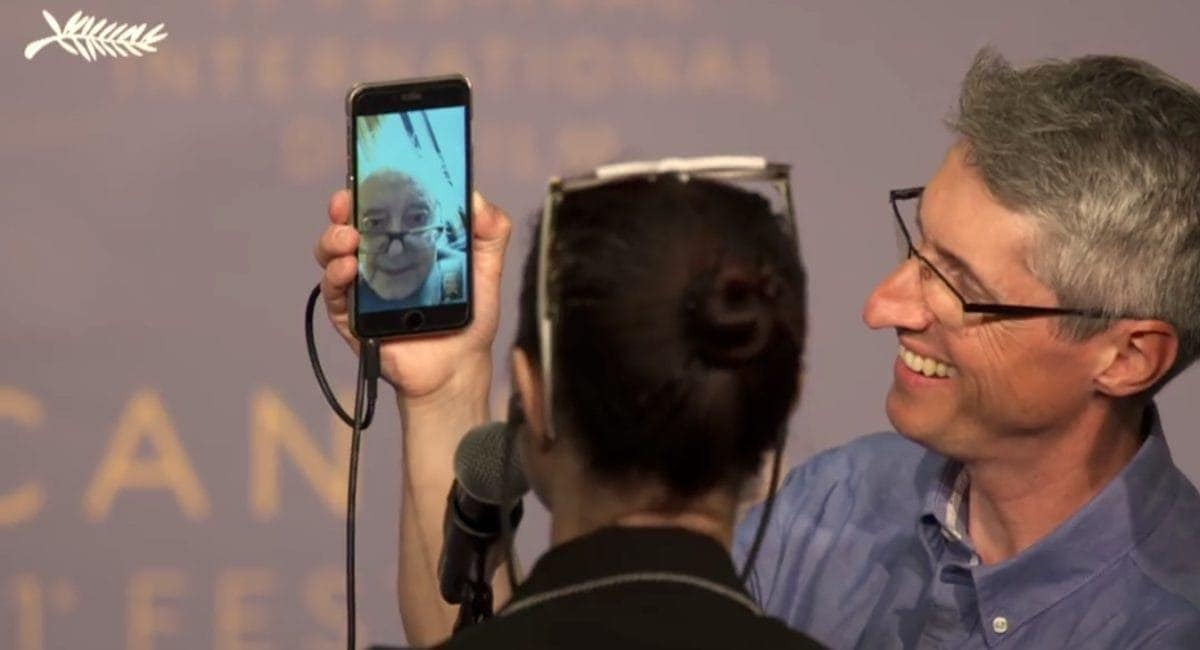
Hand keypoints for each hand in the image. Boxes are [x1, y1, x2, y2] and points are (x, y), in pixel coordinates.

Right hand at [314, 189, 511, 399]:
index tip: (370, 169)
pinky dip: (335, 277)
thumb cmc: (469, 315)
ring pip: (332, 254)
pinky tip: (348, 270)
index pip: (380, 204)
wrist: (459, 367)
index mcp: (405, 240)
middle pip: (348, 223)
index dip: (370, 184)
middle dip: (343, 206)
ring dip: (334, 239)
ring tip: (349, 239)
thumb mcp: (487, 269)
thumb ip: (489, 231)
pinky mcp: (351, 318)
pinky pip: (333, 293)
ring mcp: (360, 287)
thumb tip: (476, 198)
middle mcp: (377, 259)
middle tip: (349, 201)